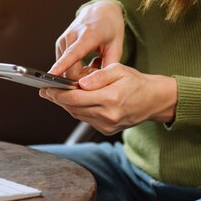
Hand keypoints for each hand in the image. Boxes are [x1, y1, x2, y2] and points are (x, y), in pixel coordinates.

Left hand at [40, 63, 176, 135]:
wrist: (153, 100)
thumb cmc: (136, 82)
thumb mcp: (119, 70)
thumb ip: (99, 76)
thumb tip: (80, 82)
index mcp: (111, 98)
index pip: (76, 97)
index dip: (58, 93)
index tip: (46, 88)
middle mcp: (108, 115)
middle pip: (74, 108)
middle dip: (58, 99)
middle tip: (46, 91)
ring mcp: (107, 125)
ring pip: (78, 114)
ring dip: (66, 105)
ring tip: (57, 95)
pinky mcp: (107, 130)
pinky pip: (86, 119)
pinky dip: (78, 110)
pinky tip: (74, 101)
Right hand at [50, 0, 124, 79]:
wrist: (101, 11)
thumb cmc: (111, 28)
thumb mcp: (116, 47)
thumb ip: (109, 67)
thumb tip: (100, 86)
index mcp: (88, 35)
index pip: (72, 53)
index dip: (61, 65)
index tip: (51, 75)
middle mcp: (71, 36)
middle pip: (69, 68)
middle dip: (81, 80)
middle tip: (97, 77)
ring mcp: (63, 40)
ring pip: (65, 69)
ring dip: (78, 75)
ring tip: (93, 67)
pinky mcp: (59, 44)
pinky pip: (64, 64)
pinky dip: (73, 69)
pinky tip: (85, 64)